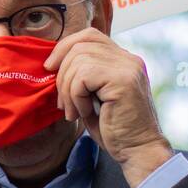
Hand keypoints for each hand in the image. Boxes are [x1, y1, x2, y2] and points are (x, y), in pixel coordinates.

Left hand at [44, 28, 172, 187]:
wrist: (137, 152)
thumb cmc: (114, 130)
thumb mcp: (93, 97)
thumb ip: (82, 76)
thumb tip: (52, 63)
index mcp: (123, 60)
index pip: (89, 35)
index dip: (64, 47)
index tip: (50, 68)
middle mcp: (128, 59)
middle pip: (80, 45)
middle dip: (62, 73)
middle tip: (63, 103)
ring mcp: (128, 67)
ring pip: (79, 61)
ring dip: (68, 90)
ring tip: (74, 112)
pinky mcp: (123, 80)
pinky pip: (83, 77)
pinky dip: (76, 96)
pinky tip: (84, 113)